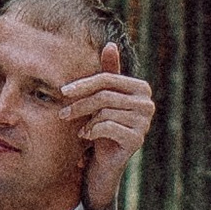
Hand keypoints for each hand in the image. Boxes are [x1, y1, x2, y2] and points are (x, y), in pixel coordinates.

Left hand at [65, 45, 153, 209]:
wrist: (103, 166)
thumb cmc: (101, 128)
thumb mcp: (101, 100)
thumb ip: (108, 73)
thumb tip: (110, 44)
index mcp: (141, 89)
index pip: (108, 78)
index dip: (83, 84)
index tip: (63, 92)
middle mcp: (147, 104)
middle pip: (105, 95)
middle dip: (80, 103)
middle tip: (63, 114)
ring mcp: (145, 123)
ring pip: (104, 111)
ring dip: (86, 120)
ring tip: (80, 129)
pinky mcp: (137, 140)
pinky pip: (107, 126)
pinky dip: (92, 131)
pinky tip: (86, 137)